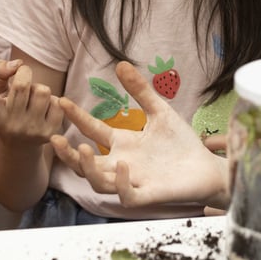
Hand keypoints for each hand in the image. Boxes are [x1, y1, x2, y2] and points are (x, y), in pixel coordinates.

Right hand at [0, 59, 64, 144]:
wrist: (20, 145)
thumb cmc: (6, 110)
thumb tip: (17, 64)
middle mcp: (12, 126)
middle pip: (22, 86)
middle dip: (24, 73)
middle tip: (21, 75)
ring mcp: (32, 130)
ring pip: (43, 91)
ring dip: (38, 88)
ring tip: (31, 97)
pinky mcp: (51, 132)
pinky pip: (57, 102)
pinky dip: (52, 100)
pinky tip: (43, 109)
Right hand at [51, 61, 228, 208]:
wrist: (206, 167)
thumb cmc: (181, 143)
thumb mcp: (160, 111)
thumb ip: (140, 91)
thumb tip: (121, 64)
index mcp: (123, 144)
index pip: (93, 131)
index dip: (77, 118)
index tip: (62, 100)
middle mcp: (121, 164)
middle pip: (85, 164)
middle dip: (67, 154)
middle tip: (54, 138)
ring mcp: (133, 181)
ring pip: (99, 183)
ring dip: (88, 169)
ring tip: (82, 149)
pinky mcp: (148, 195)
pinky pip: (127, 195)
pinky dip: (120, 183)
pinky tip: (122, 164)